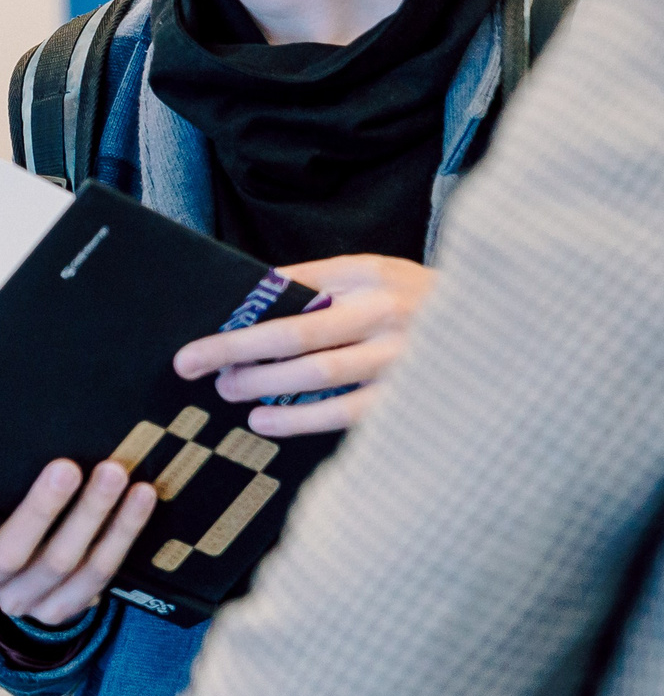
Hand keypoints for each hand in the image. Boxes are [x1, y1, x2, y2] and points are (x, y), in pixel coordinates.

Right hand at [0, 457, 155, 627]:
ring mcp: (24, 600)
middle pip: (11, 553)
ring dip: (94, 516)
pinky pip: (98, 576)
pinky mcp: (62, 609)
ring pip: (62, 563)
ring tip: (115, 475)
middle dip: (43, 508)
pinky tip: (140, 500)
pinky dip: (122, 534)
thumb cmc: (2, 508)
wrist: (22, 567)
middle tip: (67, 468)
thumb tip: (27, 420)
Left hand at [173, 254, 436, 436]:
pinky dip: (299, 420)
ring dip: (264, 385)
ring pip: (318, 376)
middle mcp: (386, 312)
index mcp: (369, 275)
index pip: (290, 290)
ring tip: (229, 389)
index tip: (198, 335)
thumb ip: (317, 284)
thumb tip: (250, 298)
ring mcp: (401, 358)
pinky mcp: (409, 399)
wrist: (502, 326)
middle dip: (235, 351)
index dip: (241, 316)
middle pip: (295, 334)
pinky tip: (264, 420)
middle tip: (193, 365)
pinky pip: (344, 413)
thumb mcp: (371, 276)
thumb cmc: (414, 301)